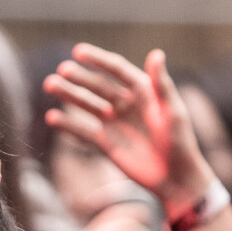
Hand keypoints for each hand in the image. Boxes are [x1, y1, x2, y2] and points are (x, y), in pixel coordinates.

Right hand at [44, 46, 215, 213]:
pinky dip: (67, 124)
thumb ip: (162, 85)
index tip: (78, 51)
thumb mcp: (173, 112)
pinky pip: (83, 130)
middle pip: (98, 85)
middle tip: (61, 70)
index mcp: (143, 91)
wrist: (175, 179)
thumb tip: (156, 53)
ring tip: (49, 84)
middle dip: (79, 77)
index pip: (117, 70)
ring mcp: (114, 123)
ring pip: (87, 104)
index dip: (98, 59)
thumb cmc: (181, 143)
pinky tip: (51, 118)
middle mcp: (126, 104)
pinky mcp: (105, 142)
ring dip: (69, 94)